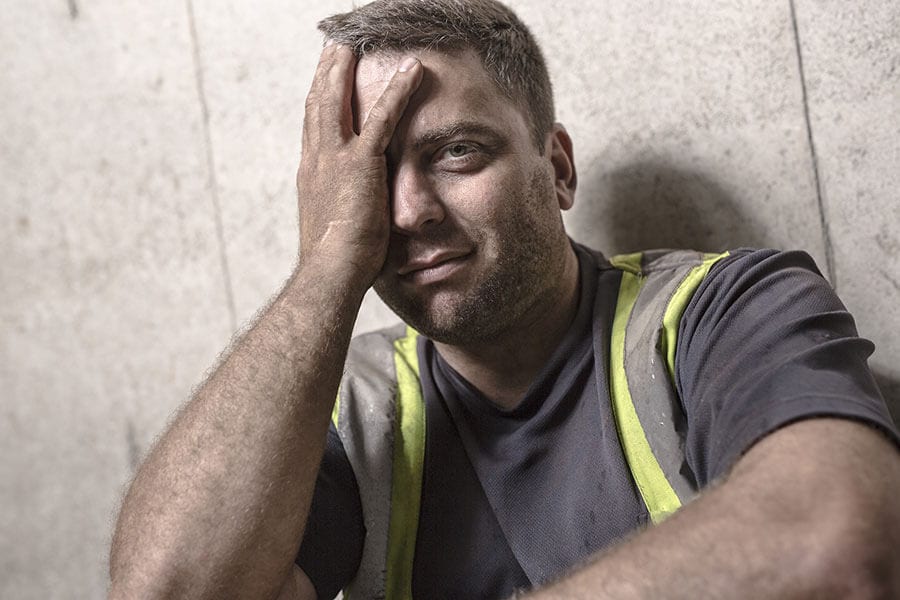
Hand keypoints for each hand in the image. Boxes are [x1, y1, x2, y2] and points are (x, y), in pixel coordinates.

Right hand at [296, 43, 421, 288]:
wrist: (328, 274)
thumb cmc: (333, 268)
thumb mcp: (334, 233)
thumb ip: (342, 215)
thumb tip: (350, 221)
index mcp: (311, 177)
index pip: (314, 130)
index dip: (318, 104)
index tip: (321, 84)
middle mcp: (317, 160)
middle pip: (319, 104)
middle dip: (326, 74)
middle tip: (332, 49)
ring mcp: (335, 159)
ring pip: (340, 100)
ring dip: (349, 69)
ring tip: (358, 44)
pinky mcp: (361, 164)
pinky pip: (383, 118)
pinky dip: (398, 90)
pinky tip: (413, 70)